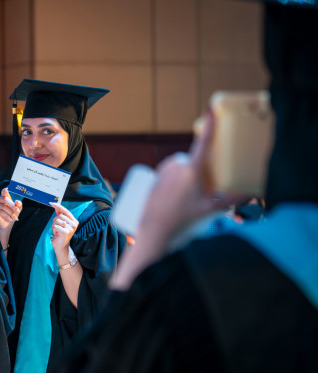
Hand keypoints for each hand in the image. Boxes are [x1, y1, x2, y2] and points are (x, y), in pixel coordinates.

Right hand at [0, 188, 21, 231]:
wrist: (6, 224)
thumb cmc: (12, 215)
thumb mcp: (17, 210)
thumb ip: (18, 205)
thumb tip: (17, 202)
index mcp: (6, 197)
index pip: (4, 192)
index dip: (5, 190)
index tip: (7, 190)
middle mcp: (0, 200)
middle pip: (5, 199)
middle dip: (12, 205)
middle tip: (17, 211)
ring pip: (3, 206)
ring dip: (10, 213)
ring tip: (14, 218)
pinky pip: (0, 211)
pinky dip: (7, 216)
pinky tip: (10, 219)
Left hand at [49, 202, 78, 255]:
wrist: (61, 246)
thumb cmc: (60, 234)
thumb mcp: (61, 223)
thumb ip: (59, 214)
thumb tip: (56, 205)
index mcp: (74, 221)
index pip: (66, 211)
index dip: (58, 206)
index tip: (52, 203)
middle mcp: (74, 224)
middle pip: (60, 216)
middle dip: (55, 221)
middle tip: (57, 228)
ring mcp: (71, 228)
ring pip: (57, 221)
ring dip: (54, 226)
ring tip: (57, 231)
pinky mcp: (66, 232)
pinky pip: (55, 226)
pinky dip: (54, 230)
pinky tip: (57, 234)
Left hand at [137, 111, 243, 242]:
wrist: (154, 230)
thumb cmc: (182, 220)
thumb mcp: (209, 210)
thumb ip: (232, 200)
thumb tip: (252, 194)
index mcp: (192, 170)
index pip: (204, 143)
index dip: (210, 125)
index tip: (212, 108)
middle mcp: (176, 166)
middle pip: (194, 162)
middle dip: (197, 174)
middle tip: (196, 194)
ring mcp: (164, 170)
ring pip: (181, 167)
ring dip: (185, 176)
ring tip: (184, 197)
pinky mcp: (154, 176)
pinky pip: (169, 173)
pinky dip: (174, 180)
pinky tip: (174, 194)